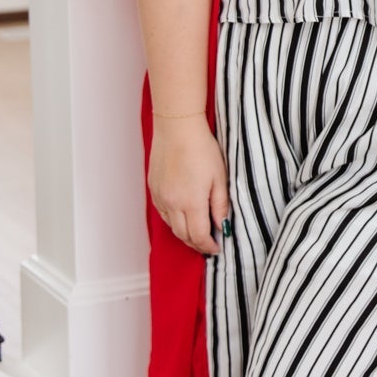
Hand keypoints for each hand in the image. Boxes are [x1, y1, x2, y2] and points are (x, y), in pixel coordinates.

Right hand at [147, 115, 229, 253]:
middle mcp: (172, 204)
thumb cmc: (202, 149)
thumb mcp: (220, 178)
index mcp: (191, 203)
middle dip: (196, 244)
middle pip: (183, 235)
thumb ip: (220, 205)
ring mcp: (161, 197)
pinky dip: (174, 220)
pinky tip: (183, 216)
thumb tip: (222, 226)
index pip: (199, 236)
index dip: (208, 246)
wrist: (177, 128)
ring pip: (172, 226)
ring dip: (184, 233)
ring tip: (198, 232)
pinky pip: (163, 213)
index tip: (217, 248)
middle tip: (208, 245)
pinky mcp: (154, 189)